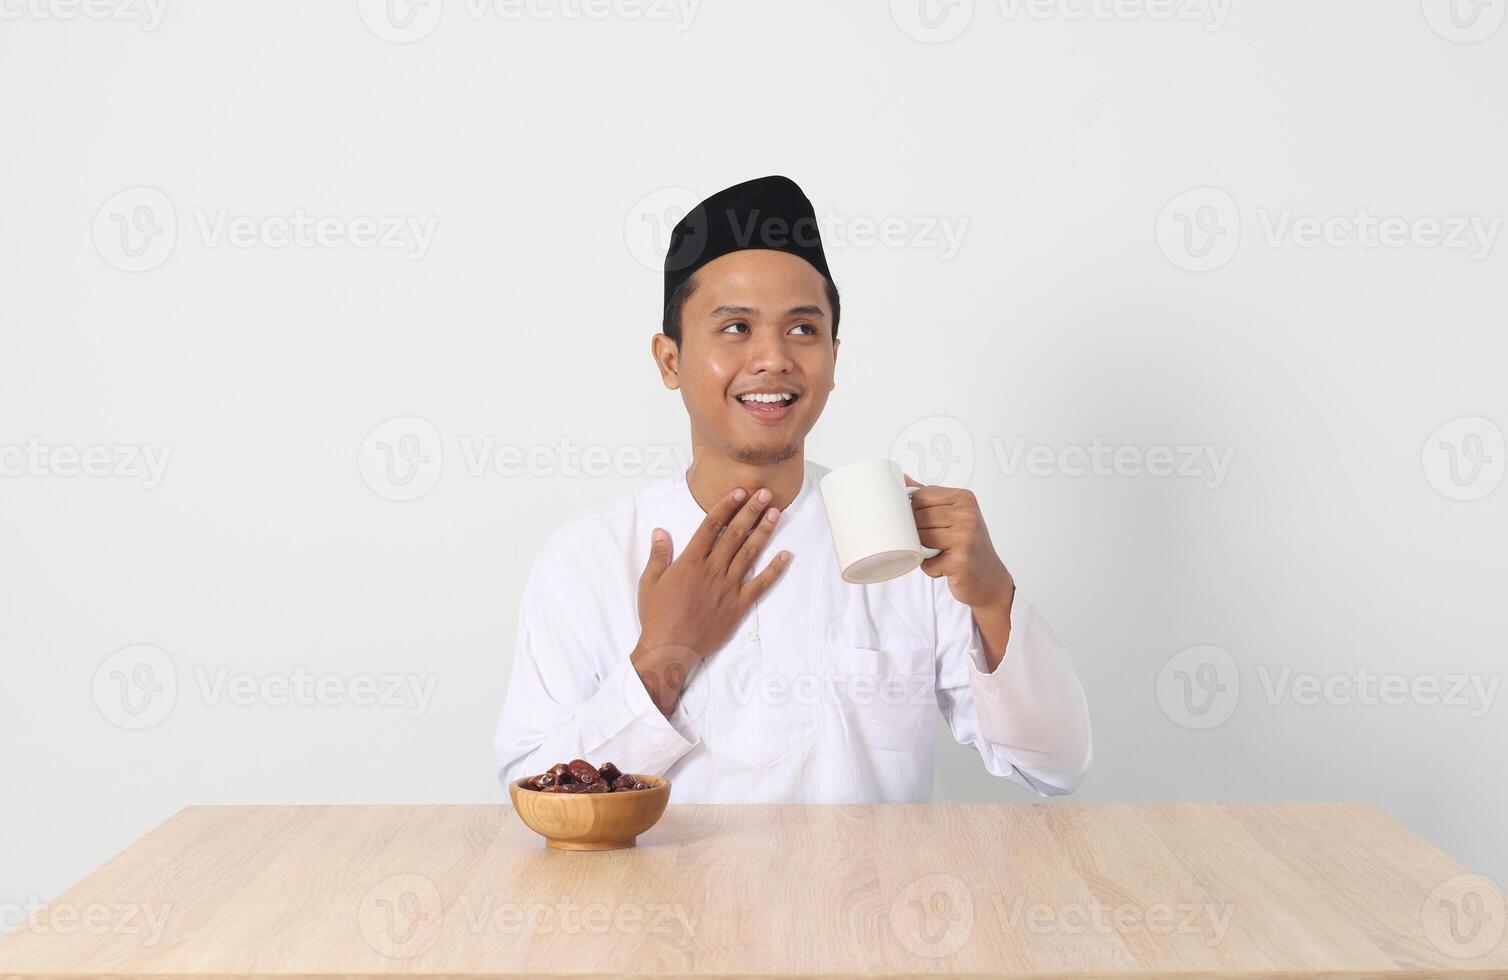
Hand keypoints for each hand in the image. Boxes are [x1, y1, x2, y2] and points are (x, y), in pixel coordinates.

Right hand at [632, 487, 790, 713]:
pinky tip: (786, 555)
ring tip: (775, 513)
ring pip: (749, 553)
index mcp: (690, 562)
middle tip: (764, 493)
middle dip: (750, 511)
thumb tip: (660, 531)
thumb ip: (658, 555)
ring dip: (763, 532)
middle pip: (735, 534)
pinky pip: (761, 585)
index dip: (726, 506)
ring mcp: (727, 588)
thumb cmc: (657, 616)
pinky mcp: (738, 606)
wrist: (670, 648)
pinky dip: (775, 570)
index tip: (739, 492)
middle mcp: (712, 570)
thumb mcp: (650, 582)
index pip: (711, 526)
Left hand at [905, 474, 1014, 613]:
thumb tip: (902, 477)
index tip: (929, 523)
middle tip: (939, 543)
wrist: (990, 579)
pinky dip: (931, 569)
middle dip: (920, 535)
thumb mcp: (952, 514)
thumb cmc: (967, 545)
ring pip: (920, 539)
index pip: (920, 497)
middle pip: (918, 518)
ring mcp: (966, 537)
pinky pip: (927, 563)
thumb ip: (928, 497)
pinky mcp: (961, 560)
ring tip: (943, 554)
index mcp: (964, 498)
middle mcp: (968, 514)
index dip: (915, 513)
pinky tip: (947, 567)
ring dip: (925, 552)